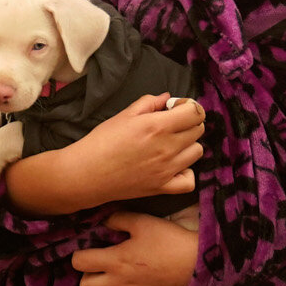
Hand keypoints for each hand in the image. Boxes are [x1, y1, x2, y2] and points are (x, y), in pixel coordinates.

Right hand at [70, 94, 204, 204]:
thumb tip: (167, 97)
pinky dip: (186, 172)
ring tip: (172, 145)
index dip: (189, 107)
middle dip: (189, 123)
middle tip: (172, 125)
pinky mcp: (163, 187)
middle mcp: (167, 147)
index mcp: (158, 126)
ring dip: (189, 145)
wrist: (87, 173)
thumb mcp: (124, 115)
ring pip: (197, 152)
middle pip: (198, 130)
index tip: (177, 109)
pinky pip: (190, 180)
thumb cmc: (102, 141)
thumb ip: (149, 102)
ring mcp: (167, 169)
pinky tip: (175, 167)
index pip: (195, 112)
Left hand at [70, 211, 199, 285]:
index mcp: (115, 261)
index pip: (79, 263)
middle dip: (88, 277)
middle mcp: (120, 283)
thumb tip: (104, 222)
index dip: (80, 255)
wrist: (198, 264)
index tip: (90, 250)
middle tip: (101, 267)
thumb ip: (119, 220)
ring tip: (115, 281)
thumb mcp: (143, 222)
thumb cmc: (169, 240)